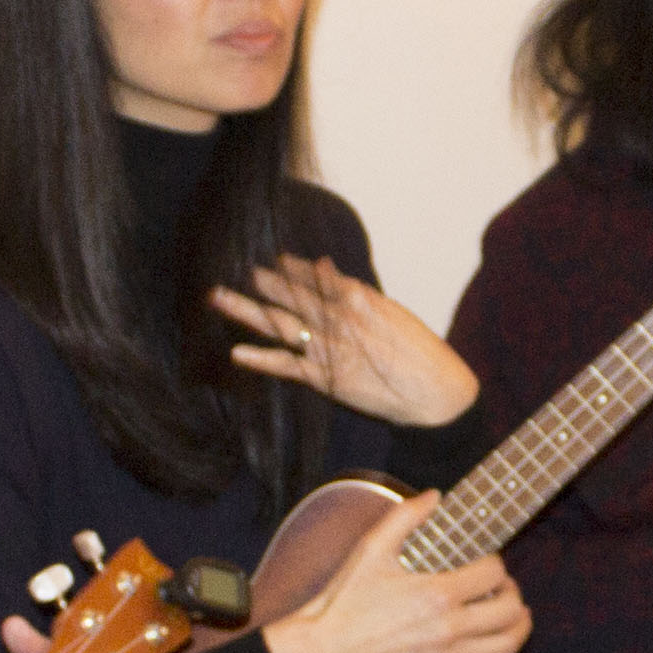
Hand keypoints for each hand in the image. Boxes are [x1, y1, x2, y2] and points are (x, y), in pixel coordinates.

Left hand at [216, 257, 475, 430]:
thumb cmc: (420, 353)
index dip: (292, 269)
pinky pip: (285, 367)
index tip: (274, 259)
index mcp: (357, 299)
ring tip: (218, 298)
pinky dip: (260, 360)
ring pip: (279, 325)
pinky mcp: (324, 378)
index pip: (316, 278)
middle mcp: (337, 319)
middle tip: (237, 270)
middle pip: (290, 296)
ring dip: (246, 311)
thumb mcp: (392, 314)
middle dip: (263, 283)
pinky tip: (236, 353)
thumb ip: (359, 296)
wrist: (433, 393)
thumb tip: (332, 275)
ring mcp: (327, 348)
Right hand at [266, 489, 528, 652]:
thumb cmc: (344, 601)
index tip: (485, 562)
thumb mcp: (371, 550)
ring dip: (519, 628)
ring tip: (514, 617)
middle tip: (502, 588)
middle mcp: (449, 628)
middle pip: (509, 610)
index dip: (495, 563)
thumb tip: (434, 496)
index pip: (493, 573)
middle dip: (512, 593)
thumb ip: (405, 517)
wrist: (322, 652)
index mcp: (437, 593)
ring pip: (506, 646)